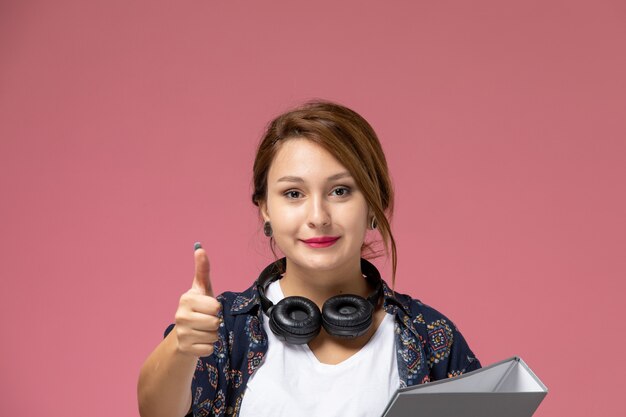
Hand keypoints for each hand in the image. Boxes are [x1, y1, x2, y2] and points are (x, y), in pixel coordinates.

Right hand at [174, 243, 221, 357]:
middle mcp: (180, 316)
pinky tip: (200, 341)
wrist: (184, 333)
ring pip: (214, 336)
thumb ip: (203, 269)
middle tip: (206, 320)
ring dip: (213, 334)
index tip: (208, 307)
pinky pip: (209, 349)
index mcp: (186, 299)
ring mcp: (181, 333)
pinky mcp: (185, 348)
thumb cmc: (198, 308)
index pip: (215, 306)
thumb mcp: (202, 289)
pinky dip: (209, 346)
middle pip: (215, 322)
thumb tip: (199, 248)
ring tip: (203, 330)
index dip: (216, 308)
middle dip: (216, 322)